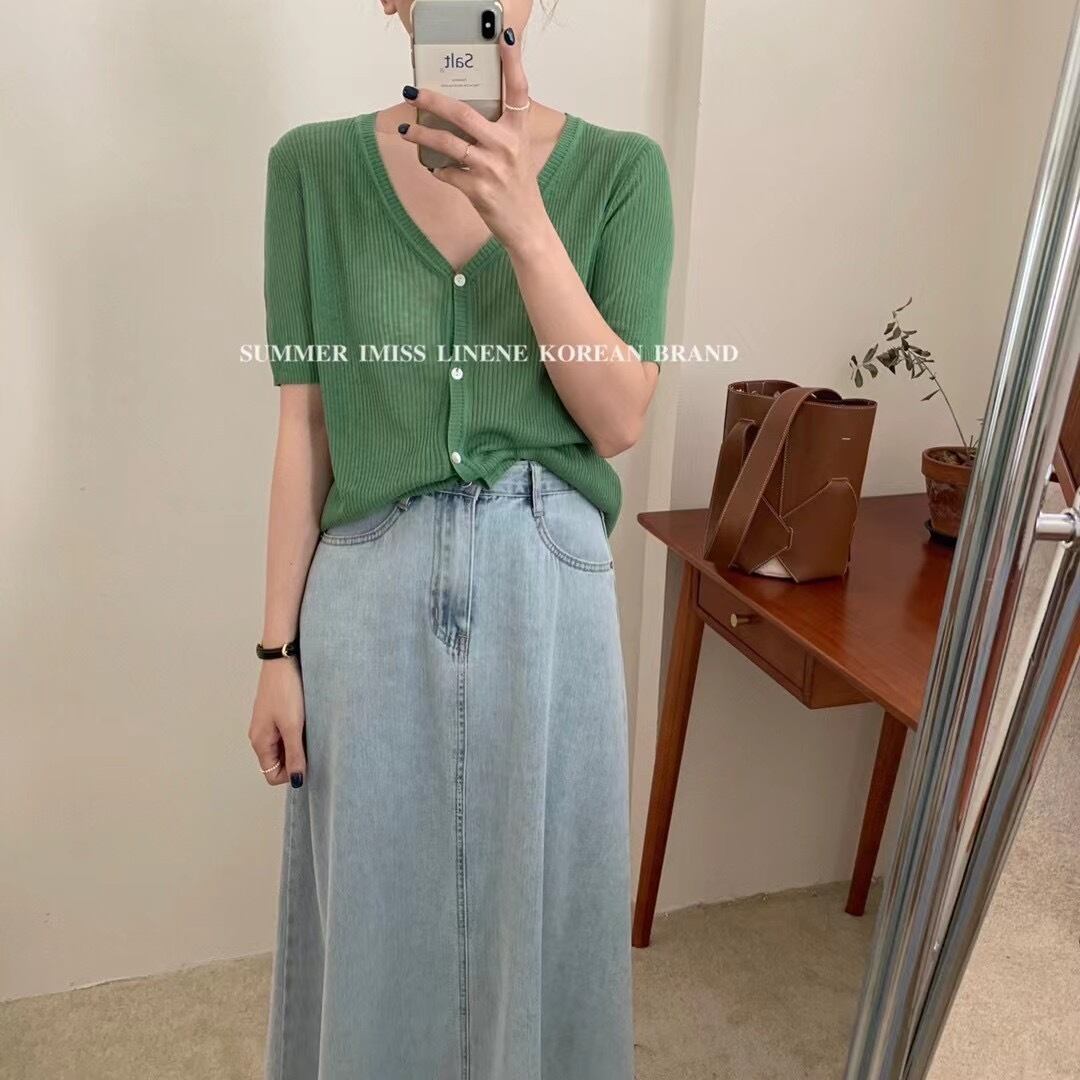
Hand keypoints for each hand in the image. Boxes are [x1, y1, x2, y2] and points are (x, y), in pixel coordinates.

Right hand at [248, 659, 306, 787]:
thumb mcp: (292, 726)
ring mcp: (267, 724)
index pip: (272, 775)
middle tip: (312, 743)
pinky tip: (307, 721)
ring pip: (283, 747)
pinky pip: (286, 733)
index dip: (291, 774)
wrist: (282, 660)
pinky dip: (297, 733)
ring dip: (298, 745)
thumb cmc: (285, 691)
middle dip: (296, 759)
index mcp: (260, 742)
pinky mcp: (275, 713)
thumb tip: (297, 781)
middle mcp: (260, 736)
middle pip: (278, 762)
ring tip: (310, 730)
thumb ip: (295, 755)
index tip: (308, 760)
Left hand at [399, 29, 550, 255]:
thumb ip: (498, 127)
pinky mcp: (478, 191)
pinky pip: (446, 173)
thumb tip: (463, 108)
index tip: (505, 36)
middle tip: (413, 91)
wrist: (527, 226)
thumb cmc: (518, 185)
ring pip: (448, 144)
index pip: (518, 89)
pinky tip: (431, 166)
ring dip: (421, 136)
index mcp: (519, 130)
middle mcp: (507, 146)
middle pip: (464, 114)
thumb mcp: (517, 150)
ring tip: (405, 131)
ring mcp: (491, 169)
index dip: (513, 61)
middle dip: (433, 101)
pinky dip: (436, 169)